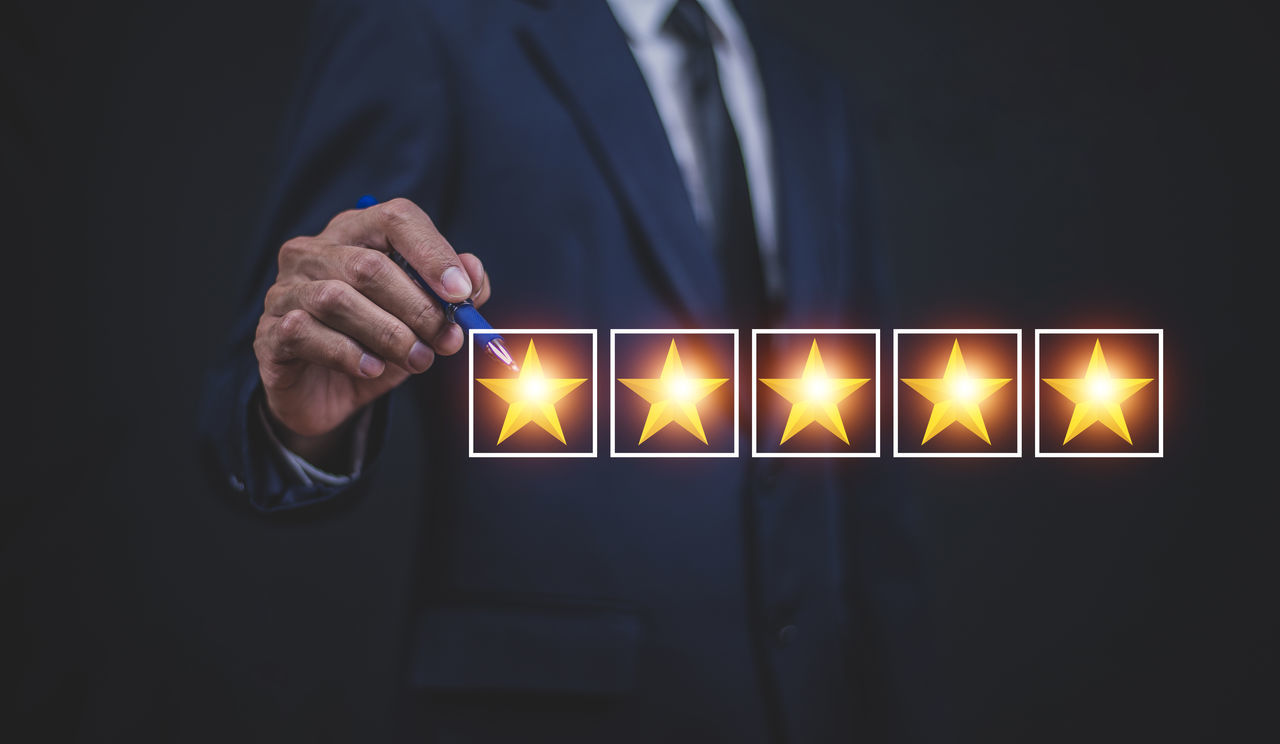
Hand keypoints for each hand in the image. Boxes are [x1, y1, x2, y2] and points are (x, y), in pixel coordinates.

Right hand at [254, 198, 489, 461]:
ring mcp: (286, 290)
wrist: (326, 393)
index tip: (460, 293)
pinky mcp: (270, 331)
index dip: (432, 253)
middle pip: (370, 265)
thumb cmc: (376, 343)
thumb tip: (474, 274)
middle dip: (418, 307)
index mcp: (356, 233)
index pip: (396, 219)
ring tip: (417, 359)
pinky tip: (372, 369)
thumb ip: (454, 294)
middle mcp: (314, 252)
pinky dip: (349, 354)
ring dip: (389, 335)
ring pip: (338, 299)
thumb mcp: (423, 319)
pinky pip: (306, 333)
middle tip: (447, 341)